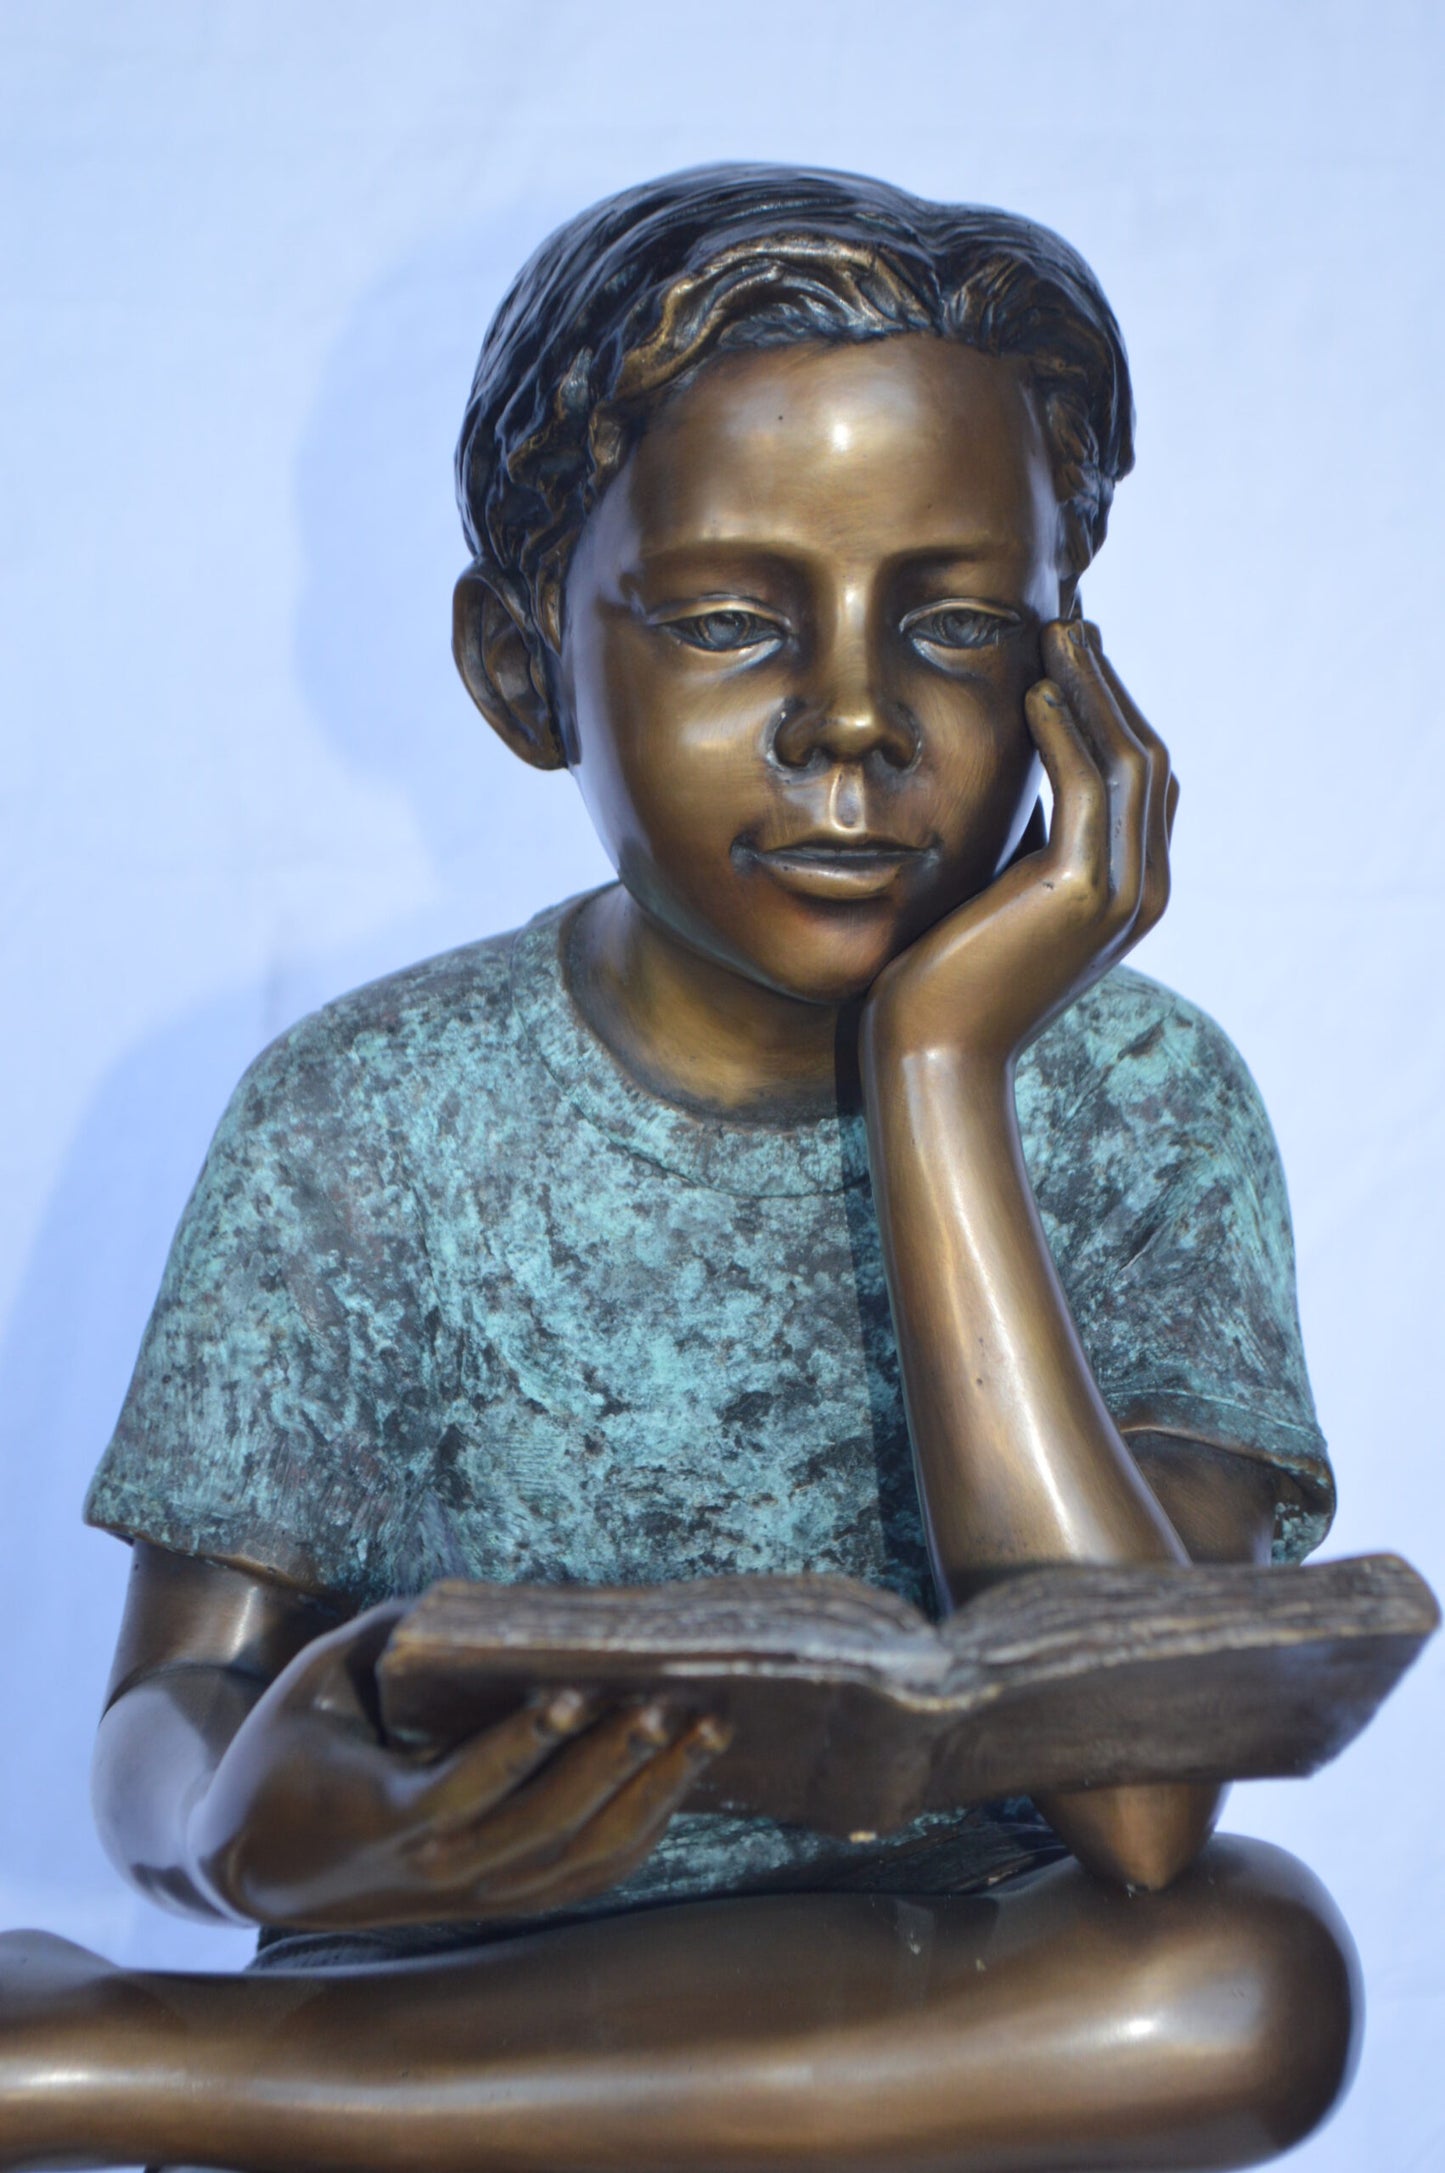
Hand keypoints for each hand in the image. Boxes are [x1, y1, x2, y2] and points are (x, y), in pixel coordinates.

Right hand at [187, 1602, 727, 1930]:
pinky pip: (586, 1878)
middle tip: (670, 1702)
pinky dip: (642, 1831)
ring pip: (580, 1861)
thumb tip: (465, 1599)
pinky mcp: (498, 1902)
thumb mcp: (310, 1683)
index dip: (522, 1744)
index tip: (572, 1694)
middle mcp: (438, 1869)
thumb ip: (382, 1634)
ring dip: (651, 1797)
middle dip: (614, 1763)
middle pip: (544, 1828)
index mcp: (384, 1814)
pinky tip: (684, 1777)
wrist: (254, 1864)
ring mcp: (474, 1896)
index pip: (465, 1787)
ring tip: (706, 1732)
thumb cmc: (284, 1756)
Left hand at [866, 620, 1177, 1068]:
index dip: (1113, 707)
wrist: (936, 1053)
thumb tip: (1019, 778)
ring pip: (1127, 761)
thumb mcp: (1000, 890)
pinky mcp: (1084, 893)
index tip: (1069, 654)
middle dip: (1109, 684)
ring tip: (1054, 634)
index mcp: (1131, 889)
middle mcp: (1145, 889)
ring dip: (1092, 689)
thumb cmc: (948, 978)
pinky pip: (1087, 788)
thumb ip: (1026, 840)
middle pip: (1146, 757)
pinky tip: (1033, 692)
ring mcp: (1124, 892)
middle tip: (1068, 624)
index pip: (1140, 776)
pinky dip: (1066, 732)